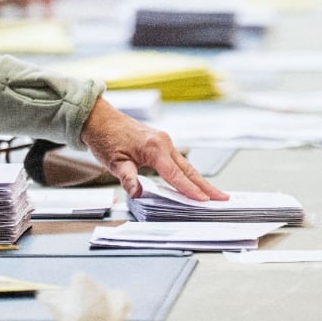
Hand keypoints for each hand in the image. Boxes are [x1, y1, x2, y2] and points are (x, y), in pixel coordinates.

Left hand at [79, 98, 227, 200]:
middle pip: (188, 170)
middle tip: (223, 199)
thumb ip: (128, 178)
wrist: (98, 119)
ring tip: (214, 194)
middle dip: (206, 186)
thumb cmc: (105, 137)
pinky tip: (194, 182)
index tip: (204, 201)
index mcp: (154, 147)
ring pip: (185, 165)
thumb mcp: (113, 162)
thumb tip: (138, 193)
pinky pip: (178, 161)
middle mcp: (163, 142)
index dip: (190, 190)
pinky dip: (188, 173)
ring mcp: (163, 141)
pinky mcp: (160, 142)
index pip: (175, 174)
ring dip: (199, 180)